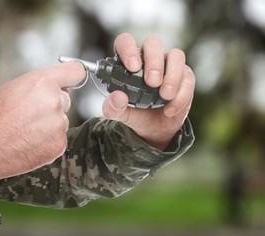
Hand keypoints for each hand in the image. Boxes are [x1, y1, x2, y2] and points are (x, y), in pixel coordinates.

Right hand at [0, 62, 85, 180]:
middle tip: (29, 114)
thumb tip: (61, 88)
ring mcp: (59, 125)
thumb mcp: (13, 88)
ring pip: (61, 121)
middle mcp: (55, 102)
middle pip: (65, 99)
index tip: (72, 79)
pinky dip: (47, 142)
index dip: (73, 75)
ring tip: (24, 131)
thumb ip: (40, 85)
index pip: (76, 71)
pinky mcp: (59, 145)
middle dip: (52, 105)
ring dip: (49, 125)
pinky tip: (29, 143)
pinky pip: (58, 139)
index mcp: (43, 82)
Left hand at [102, 33, 194, 149]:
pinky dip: (181, 95)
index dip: (128, 48)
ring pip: (176, 55)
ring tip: (164, 96)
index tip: (132, 67)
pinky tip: (169, 110)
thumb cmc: (136, 114)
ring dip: (172, 75)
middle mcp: (149, 58)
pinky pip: (188, 78)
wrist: (155, 129)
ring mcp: (169, 65)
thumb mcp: (120, 114)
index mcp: (128, 62)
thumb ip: (113, 107)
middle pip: (153, 43)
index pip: (125, 41)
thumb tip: (117, 97)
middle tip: (152, 82)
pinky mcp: (185, 76)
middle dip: (154, 61)